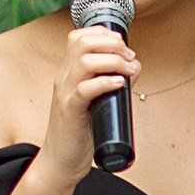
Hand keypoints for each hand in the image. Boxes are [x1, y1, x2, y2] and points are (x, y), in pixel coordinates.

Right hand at [39, 18, 139, 180]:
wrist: (61, 160)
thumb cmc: (80, 131)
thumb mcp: (96, 100)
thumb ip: (110, 81)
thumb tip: (134, 67)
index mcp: (69, 72)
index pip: (79, 37)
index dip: (104, 34)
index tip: (123, 46)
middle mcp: (64, 78)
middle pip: (82, 42)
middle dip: (112, 44)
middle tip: (129, 58)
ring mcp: (65, 93)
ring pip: (85, 61)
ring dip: (113, 61)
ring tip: (128, 71)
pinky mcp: (70, 111)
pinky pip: (85, 89)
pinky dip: (105, 82)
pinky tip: (119, 84)